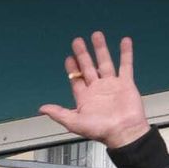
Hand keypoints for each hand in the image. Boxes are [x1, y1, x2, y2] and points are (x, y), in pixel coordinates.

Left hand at [39, 33, 151, 150]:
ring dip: (101, 49)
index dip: (72, 68)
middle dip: (82, 54)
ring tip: (96, 35)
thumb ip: (58, 113)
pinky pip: (126, 65)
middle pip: (88, 67)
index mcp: (84, 97)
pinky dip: (126, 53)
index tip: (68, 58)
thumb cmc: (100, 130)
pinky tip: (124, 41)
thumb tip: (42, 108)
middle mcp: (97, 89)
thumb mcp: (73, 122)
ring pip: (105, 62)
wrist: (123, 132)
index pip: (76, 79)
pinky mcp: (126, 83)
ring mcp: (111, 85)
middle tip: (77, 41)